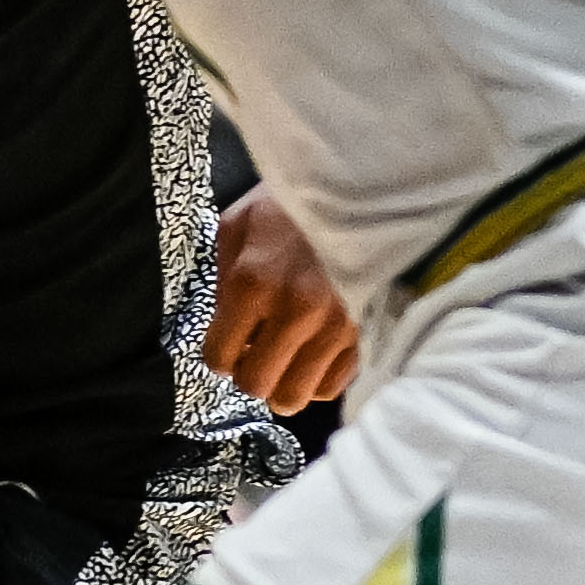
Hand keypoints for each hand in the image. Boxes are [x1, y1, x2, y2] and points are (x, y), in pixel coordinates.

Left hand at [206, 189, 357, 410]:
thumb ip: (223, 279)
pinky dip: (317, 377)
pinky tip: (314, 352)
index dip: (220, 354)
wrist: (363, 188)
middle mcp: (295, 313)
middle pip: (256, 386)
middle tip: (257, 351)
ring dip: (284, 381)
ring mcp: (335, 328)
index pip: (219, 358)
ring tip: (287, 354)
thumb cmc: (292, 204)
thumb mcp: (238, 225)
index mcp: (253, 283)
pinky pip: (331, 386)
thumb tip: (223, 325)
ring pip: (294, 396)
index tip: (230, 342)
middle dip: (250, 372)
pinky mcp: (364, 335)